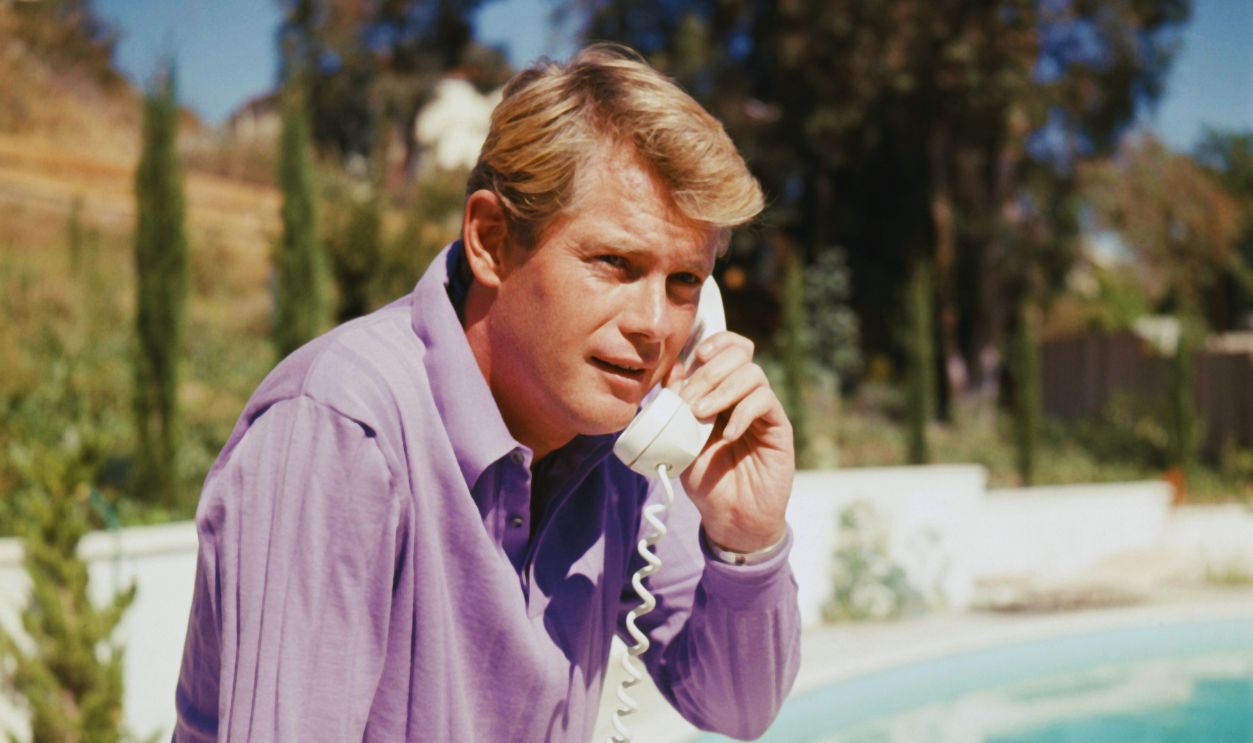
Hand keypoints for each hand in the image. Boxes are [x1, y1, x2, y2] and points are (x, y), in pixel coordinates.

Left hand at [667, 331, 793, 553]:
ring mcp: (763, 411)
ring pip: (753, 374)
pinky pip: (765, 402)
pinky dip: (742, 413)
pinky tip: (726, 434)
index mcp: (721, 391)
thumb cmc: (706, 480)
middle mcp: (744, 395)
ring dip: (722, 390)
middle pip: (740, 354)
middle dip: (709, 372)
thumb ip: (677, 406)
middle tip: (689, 401)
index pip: (728, 348)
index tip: (697, 356)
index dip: (715, 342)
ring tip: (701, 415)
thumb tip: (673, 370)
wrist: (730, 517)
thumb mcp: (680, 439)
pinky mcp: (779, 428)